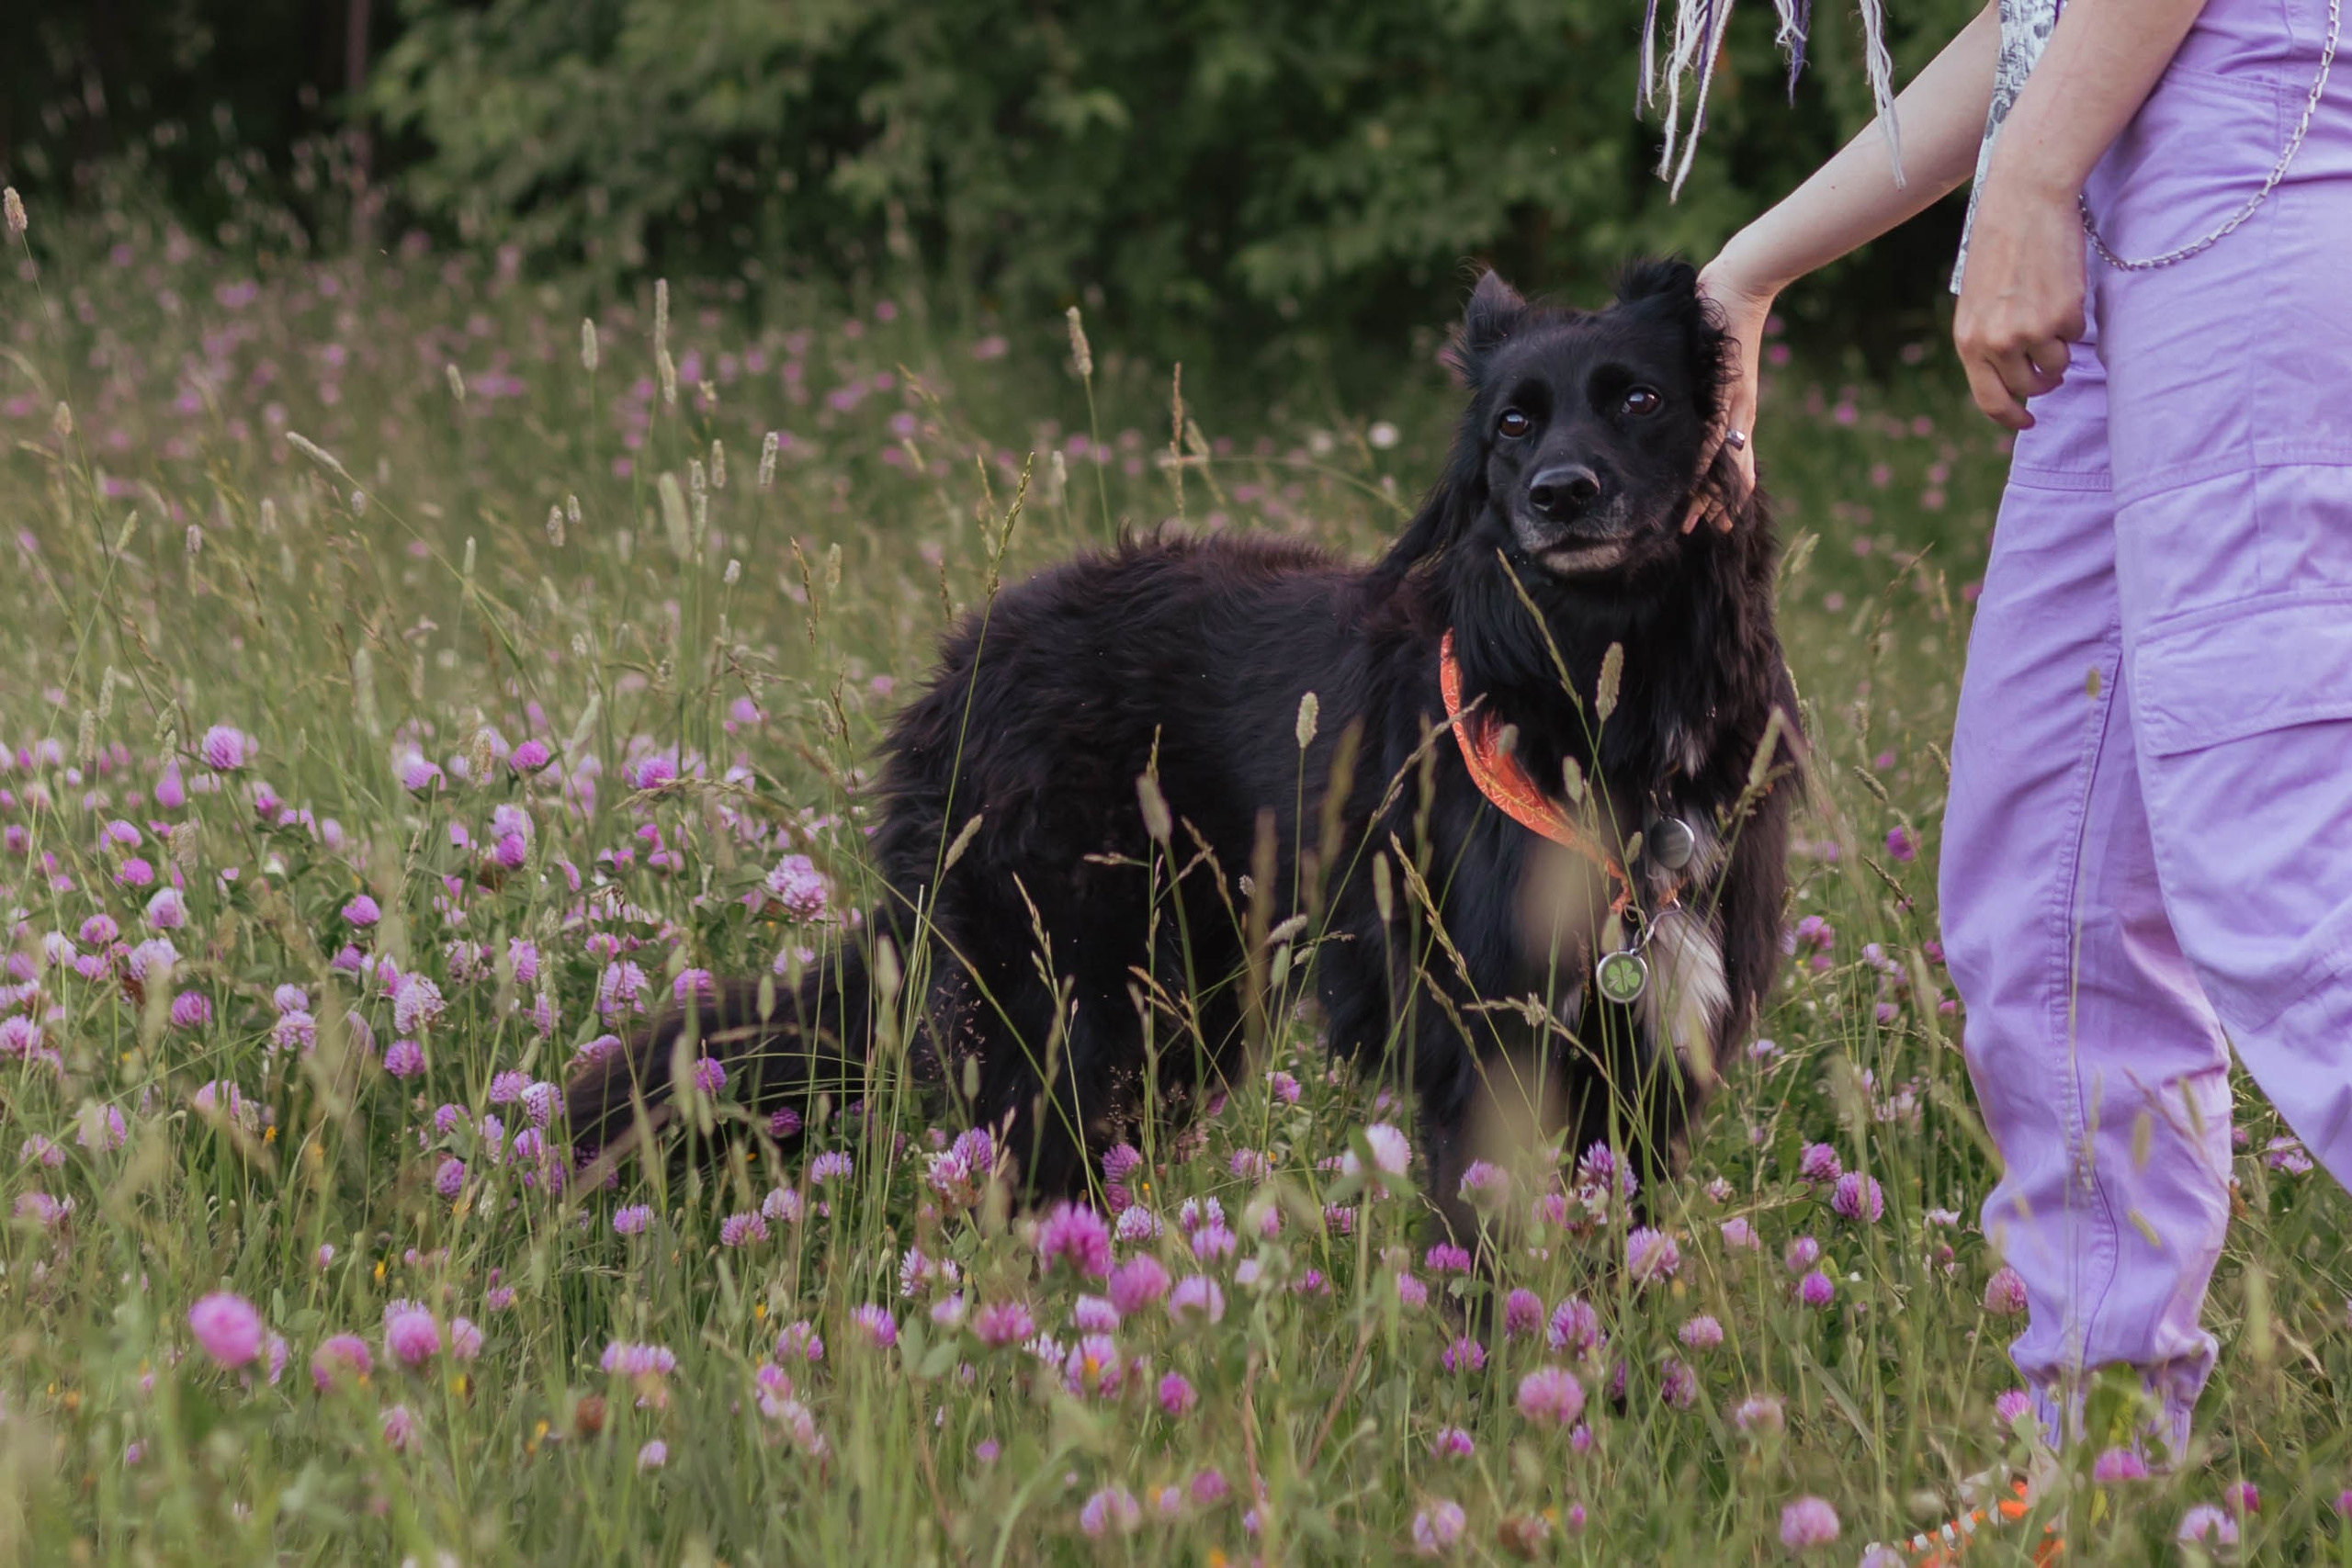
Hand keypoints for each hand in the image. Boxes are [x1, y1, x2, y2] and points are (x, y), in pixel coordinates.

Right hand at [1688, 257, 1775, 533]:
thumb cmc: (1722, 312)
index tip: (1709, 516)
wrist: (1740, 285)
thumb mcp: (1712, 353)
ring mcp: (1735, 404)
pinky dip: (1709, 464)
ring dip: (1711, 495)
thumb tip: (1692, 387)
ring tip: (1699, 525)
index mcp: (1734, 408)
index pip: (1726, 459)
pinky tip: (1700, 485)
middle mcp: (1738, 412)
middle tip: (1704, 531)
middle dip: (1714, 502)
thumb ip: (1704, 378)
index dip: (1717, 489)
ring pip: (1724, 462)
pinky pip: (1717, 435)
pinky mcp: (1729, 392)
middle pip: (1728, 470)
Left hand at [1953, 170, 2085, 429]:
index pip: (1989, 400)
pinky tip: (2060, 289)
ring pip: (2057, 365)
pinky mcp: (2063, 315)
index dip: (2010, 417)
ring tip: (2051, 313)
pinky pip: (2076, 335)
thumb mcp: (1977, 302)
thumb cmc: (1999, 249)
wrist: (2024, 203)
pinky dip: (2074, 319)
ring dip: (2060, 348)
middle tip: (2050, 371)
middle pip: (2028, 387)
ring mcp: (2031, 331)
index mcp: (1968, 341)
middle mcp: (1997, 343)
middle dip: (2042, 383)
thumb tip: (2008, 379)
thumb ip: (1987, 341)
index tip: (2026, 421)